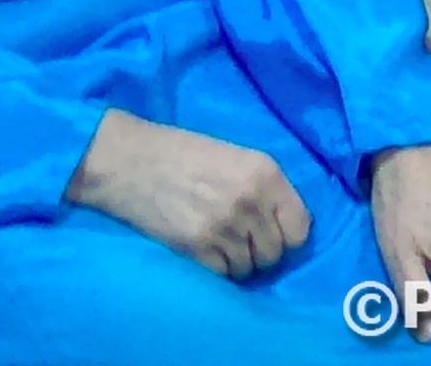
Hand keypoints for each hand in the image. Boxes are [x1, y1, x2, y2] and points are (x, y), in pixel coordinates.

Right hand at [66, 111, 309, 279]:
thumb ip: (264, 188)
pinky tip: (202, 250)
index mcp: (266, 173)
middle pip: (275, 253)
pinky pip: (223, 275)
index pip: (301, 227)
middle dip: (260, 252)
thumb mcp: (235, 157)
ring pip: (249, 268)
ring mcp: (225, 227)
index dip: (288, 236)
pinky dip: (216, 269)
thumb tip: (285, 225)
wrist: (129, 161)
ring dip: (236, 263)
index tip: (274, 236)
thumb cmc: (182, 154)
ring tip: (217, 244)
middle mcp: (251, 201)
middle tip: (240, 241)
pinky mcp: (198, 248)